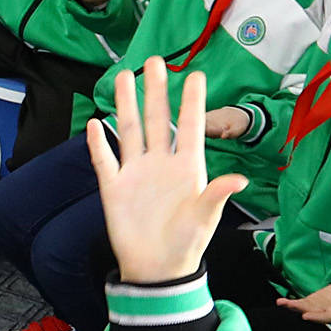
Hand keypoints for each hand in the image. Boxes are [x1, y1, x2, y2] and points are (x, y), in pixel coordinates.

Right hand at [82, 58, 243, 287]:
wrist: (156, 269)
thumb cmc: (185, 244)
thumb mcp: (205, 220)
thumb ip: (216, 196)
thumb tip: (236, 180)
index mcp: (187, 168)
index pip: (191, 127)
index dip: (192, 102)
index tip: (195, 75)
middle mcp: (161, 164)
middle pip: (157, 120)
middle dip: (156, 90)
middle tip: (155, 61)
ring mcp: (136, 173)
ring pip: (130, 131)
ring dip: (126, 104)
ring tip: (124, 76)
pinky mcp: (114, 187)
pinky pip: (105, 160)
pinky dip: (98, 143)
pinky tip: (94, 124)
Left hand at [279, 273, 330, 328]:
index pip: (328, 317)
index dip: (318, 316)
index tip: (307, 315)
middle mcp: (329, 312)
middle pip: (313, 312)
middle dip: (302, 310)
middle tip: (290, 306)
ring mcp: (321, 306)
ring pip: (306, 308)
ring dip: (294, 306)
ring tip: (282, 303)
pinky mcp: (317, 300)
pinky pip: (304, 302)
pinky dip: (293, 303)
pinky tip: (282, 302)